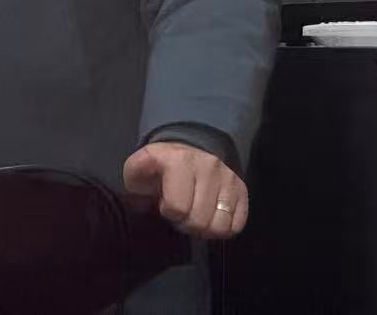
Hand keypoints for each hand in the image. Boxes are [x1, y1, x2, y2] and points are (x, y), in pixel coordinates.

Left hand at [122, 141, 248, 239]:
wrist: (189, 147)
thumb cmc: (161, 165)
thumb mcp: (139, 168)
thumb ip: (135, 179)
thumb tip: (145, 199)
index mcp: (179, 160)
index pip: (177, 208)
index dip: (168, 212)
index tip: (165, 204)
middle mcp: (208, 166)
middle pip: (200, 221)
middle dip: (186, 224)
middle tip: (181, 214)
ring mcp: (228, 177)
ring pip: (220, 226)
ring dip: (205, 229)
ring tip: (196, 215)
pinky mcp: (242, 188)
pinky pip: (237, 224)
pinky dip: (223, 228)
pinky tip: (211, 217)